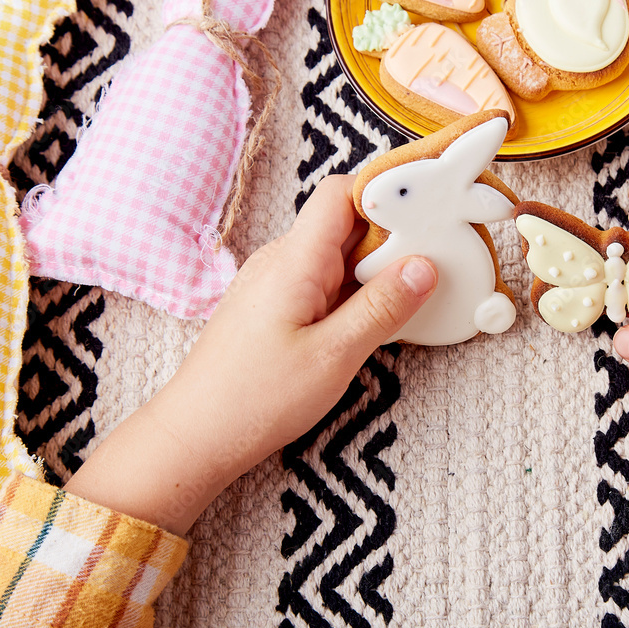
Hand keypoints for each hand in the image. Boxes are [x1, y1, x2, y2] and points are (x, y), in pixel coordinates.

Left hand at [65, 175, 437, 534]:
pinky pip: (322, 281)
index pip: (341, 193)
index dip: (385, 192)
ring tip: (407, 294)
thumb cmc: (255, 399)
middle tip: (432, 260)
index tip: (426, 209)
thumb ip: (382, 307)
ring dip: (373, 267)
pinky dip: (352, 290)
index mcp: (294, 260)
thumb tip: (423, 267)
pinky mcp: (274, 307)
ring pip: (336, 254)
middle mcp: (281, 261)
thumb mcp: (335, 355)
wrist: (196, 435)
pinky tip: (370, 318)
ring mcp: (274, 283)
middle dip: (390, 236)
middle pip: (344, 222)